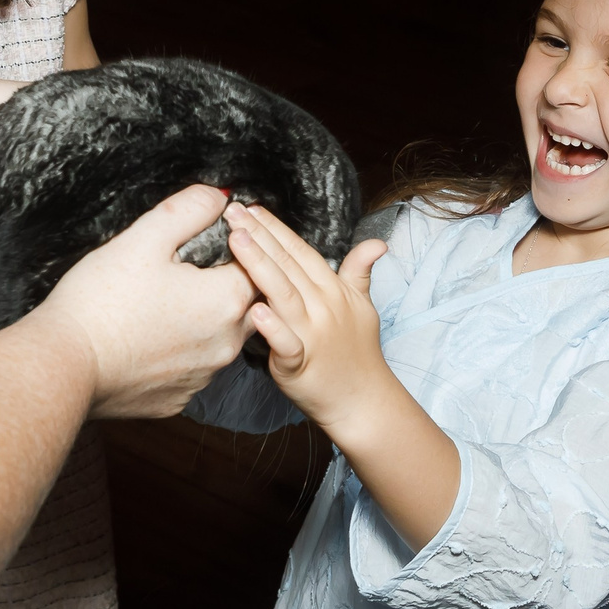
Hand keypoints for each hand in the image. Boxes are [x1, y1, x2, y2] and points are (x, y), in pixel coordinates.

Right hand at [37, 185, 258, 417]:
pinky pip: (193, 369)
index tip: (210, 240)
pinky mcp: (178, 398)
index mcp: (226, 300)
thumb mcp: (144, 238)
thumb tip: (218, 196)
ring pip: (221, 340)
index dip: (235, 247)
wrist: (64, 365)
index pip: (255, 266)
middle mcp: (226, 344)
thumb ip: (188, 210)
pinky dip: (181, 352)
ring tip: (169, 303)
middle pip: (245, 305)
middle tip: (189, 269)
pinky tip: (154, 338)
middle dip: (226, 284)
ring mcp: (203, 376)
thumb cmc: (101, 301)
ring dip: (206, 320)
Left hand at [224, 201, 459, 549]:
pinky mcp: (302, 363)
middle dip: (260, 236)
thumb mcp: (363, 306)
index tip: (251, 208)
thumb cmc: (358, 353)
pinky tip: (253, 309)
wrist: (364, 400)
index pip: (300, 251)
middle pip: (288, 265)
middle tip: (232, 212)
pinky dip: (271, 327)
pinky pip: (286, 343)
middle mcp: (324, 305)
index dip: (276, 228)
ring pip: (284, 294)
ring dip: (259, 266)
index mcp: (333, 289)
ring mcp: (314, 333)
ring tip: (236, 242)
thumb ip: (359, 271)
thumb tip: (376, 242)